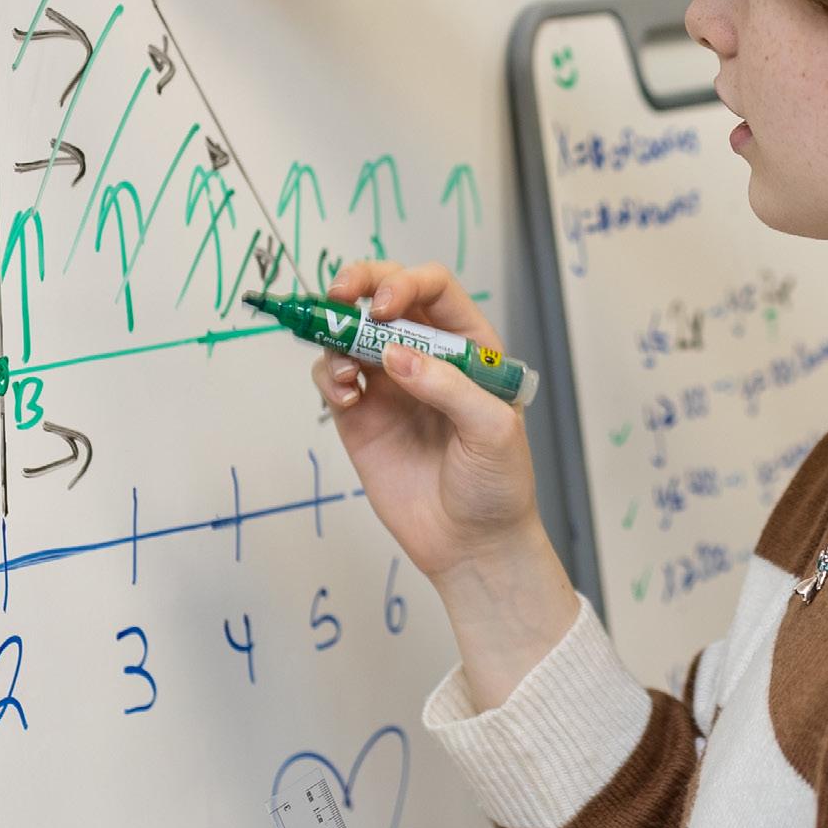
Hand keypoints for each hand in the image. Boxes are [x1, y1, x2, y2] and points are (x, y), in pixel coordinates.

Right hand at [316, 259, 542, 583]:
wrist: (473, 544)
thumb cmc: (498, 484)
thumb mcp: (493, 430)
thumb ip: (447, 386)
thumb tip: (394, 353)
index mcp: (470, 348)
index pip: (435, 290)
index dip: (405, 283)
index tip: (382, 307)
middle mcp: (427, 357)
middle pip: (385, 296)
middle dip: (359, 284)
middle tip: (338, 295)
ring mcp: (390, 384)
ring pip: (350, 333)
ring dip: (336, 335)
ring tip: (347, 377)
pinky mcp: (361, 416)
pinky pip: (334, 376)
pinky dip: (328, 374)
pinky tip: (345, 396)